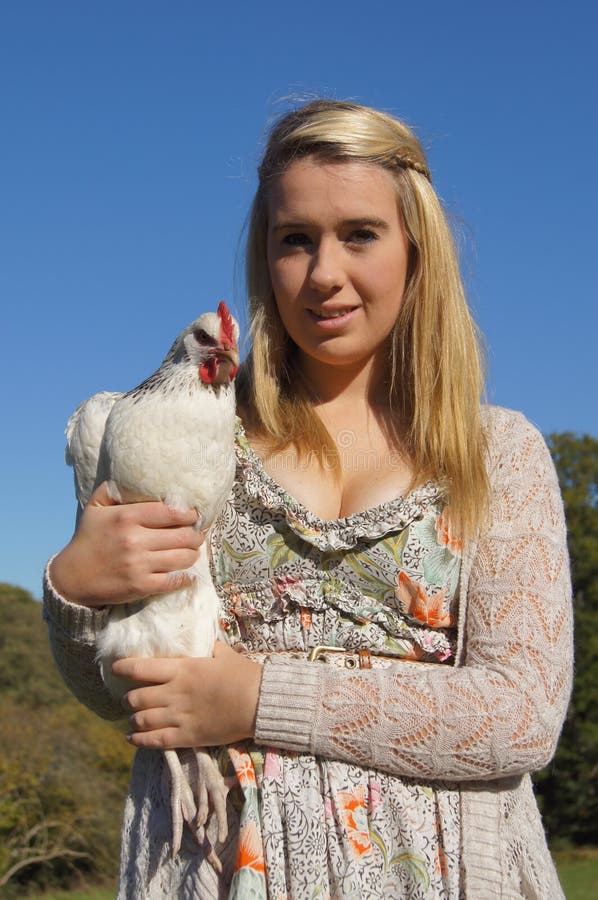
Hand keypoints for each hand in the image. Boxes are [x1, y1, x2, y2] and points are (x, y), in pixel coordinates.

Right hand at [50, 482, 203, 606]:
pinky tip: (189, 574)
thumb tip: (129, 475)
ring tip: (192, 550)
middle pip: (183, 535)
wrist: (72, 578)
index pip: (171, 512)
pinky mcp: (141, 586)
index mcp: (126, 517)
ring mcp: (139, 565)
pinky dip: (186, 578)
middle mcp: (135, 540)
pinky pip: (174, 581)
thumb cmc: (87, 539)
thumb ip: (112, 489)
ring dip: (192, 554)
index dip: (189, 514)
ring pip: (183, 557)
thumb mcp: (94, 509)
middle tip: (196, 534)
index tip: (193, 515)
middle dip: (195, 535)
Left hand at [114, 642, 262, 747]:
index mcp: (182, 669)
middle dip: (129, 698)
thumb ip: (209, 649)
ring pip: (142, 719)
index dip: (123, 668)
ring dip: (134, 718)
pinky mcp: (187, 736)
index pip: (141, 668)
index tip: (115, 668)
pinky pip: (155, 741)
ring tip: (133, 718)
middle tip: (130, 698)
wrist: (258, 702)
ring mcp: (179, 716)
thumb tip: (205, 642)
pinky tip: (132, 738)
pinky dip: (139, 740)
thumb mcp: (224, 654)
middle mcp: (175, 693)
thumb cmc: (243, 674)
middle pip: (137, 697)